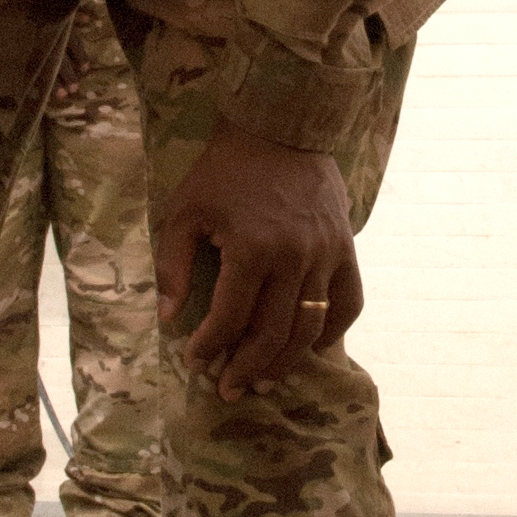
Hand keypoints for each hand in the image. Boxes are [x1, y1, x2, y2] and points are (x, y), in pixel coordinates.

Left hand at [152, 126, 360, 398]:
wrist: (282, 127)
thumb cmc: (226, 170)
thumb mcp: (185, 210)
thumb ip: (173, 265)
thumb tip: (168, 318)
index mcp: (251, 249)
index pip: (229, 318)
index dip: (208, 347)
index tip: (193, 362)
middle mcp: (294, 258)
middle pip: (273, 333)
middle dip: (246, 368)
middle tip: (228, 389)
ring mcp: (325, 254)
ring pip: (310, 326)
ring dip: (286, 361)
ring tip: (264, 381)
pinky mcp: (346, 248)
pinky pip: (348, 302)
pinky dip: (331, 331)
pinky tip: (311, 348)